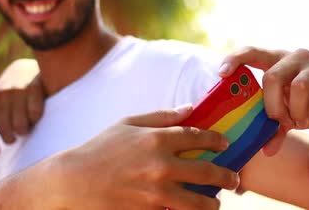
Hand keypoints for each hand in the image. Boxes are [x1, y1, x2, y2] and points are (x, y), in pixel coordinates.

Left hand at [0, 59, 44, 154]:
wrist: (28, 67)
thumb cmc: (11, 92)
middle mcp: (1, 94)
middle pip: (4, 130)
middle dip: (11, 137)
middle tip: (17, 133)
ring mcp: (18, 91)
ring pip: (20, 125)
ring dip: (25, 129)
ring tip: (27, 124)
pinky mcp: (35, 88)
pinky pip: (35, 114)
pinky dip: (36, 118)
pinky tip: (36, 115)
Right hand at [46, 106, 238, 209]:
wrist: (74, 181)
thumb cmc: (99, 149)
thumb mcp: (126, 124)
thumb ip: (160, 116)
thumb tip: (188, 109)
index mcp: (156, 139)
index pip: (198, 137)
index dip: (216, 140)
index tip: (224, 144)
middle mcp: (161, 166)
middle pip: (207, 172)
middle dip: (226, 176)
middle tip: (233, 179)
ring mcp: (156, 193)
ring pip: (199, 202)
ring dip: (212, 203)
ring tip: (215, 202)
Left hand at [219, 46, 308, 155]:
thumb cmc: (302, 106)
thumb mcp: (285, 116)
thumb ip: (272, 129)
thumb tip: (265, 151)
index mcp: (276, 60)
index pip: (252, 51)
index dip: (235, 59)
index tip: (221, 73)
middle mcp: (295, 56)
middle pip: (272, 76)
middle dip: (273, 105)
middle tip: (279, 120)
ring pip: (299, 86)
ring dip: (297, 110)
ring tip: (300, 120)